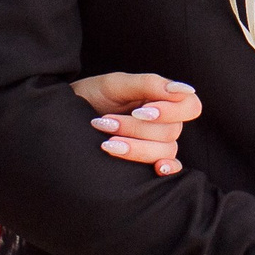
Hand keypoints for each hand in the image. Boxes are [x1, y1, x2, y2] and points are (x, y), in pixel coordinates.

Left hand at [71, 72, 201, 175]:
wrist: (64, 118)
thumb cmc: (91, 96)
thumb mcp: (115, 85)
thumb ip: (149, 84)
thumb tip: (182, 89)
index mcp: (161, 98)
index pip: (190, 106)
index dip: (171, 111)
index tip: (140, 111)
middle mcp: (164, 122)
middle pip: (172, 131)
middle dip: (136, 129)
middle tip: (106, 123)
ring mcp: (157, 144)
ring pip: (165, 151)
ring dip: (136, 148)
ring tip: (106, 143)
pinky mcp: (147, 162)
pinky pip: (169, 168)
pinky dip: (166, 170)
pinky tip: (156, 170)